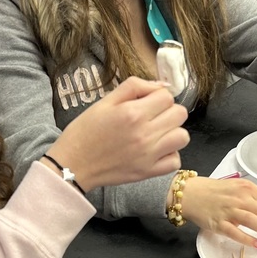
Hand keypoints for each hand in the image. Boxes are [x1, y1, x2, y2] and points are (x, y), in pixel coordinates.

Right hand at [46, 76, 189, 190]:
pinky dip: (170, 154)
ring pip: (183, 137)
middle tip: (153, 116)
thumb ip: (134, 87)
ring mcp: (149, 155)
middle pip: (180, 114)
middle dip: (168, 111)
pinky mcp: (148, 172)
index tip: (148, 102)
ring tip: (157, 133)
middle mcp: (145, 134)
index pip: (167, 96)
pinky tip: (156, 150)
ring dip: (173, 132)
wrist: (73, 164)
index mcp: (133, 113)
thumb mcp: (105, 101)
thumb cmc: (85, 130)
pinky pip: (175, 161)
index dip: (158, 96)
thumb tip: (161, 85)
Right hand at [178, 175, 256, 247]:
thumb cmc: (212, 191)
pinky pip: (236, 233)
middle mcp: (239, 198)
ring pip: (255, 221)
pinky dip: (249, 239)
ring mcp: (229, 211)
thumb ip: (253, 198)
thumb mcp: (236, 187)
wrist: (188, 193)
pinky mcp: (219, 223)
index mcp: (246, 188)